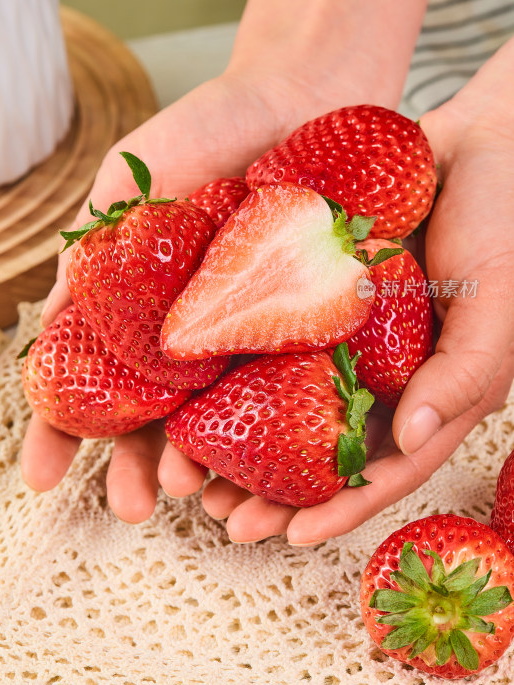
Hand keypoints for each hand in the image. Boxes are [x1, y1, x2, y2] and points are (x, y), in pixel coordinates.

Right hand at [20, 68, 369, 520]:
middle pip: (158, 415)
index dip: (66, 432)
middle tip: (132, 508)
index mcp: (142, 306)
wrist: (294, 94)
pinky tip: (254, 463)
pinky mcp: (306, 318)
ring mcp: (249, 328)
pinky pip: (286, 380)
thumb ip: (89, 250)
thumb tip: (50, 322)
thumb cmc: (200, 131)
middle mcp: (193, 329)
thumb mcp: (124, 184)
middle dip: (139, 465)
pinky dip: (268, 426)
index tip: (43, 478)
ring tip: (187, 494)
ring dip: (197, 461)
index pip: (97, 383)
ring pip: (219, 413)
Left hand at [200, 40, 513, 543]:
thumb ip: (465, 376)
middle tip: (225, 516)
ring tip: (200, 469)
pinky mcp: (325, 292)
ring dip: (249, 438)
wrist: (480, 147)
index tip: (288, 537)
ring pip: (293, 398)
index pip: (386, 467)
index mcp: (433, 391)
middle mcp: (388, 372)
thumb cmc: (504, 230)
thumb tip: (409, 442)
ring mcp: (354, 333)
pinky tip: (205, 382)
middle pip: (328, 445)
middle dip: (280, 488)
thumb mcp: (499, 311)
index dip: (342, 507)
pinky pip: (281, 331)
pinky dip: (246, 362)